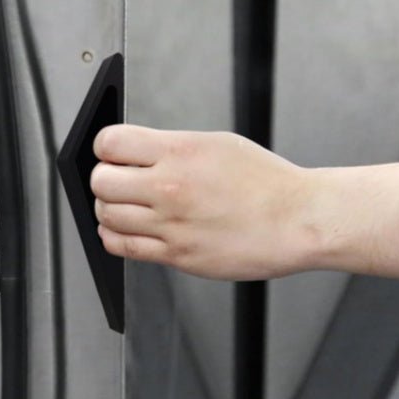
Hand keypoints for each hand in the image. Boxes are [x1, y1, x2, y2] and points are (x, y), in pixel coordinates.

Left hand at [91, 125, 320, 280]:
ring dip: (109, 209)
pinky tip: (125, 230)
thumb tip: (134, 150)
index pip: (110, 143)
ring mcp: (172, 225)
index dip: (106, 147)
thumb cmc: (265, 182)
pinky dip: (114, 237)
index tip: (112, 153)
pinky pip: (123, 247)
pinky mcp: (178, 255)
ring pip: (107, 216)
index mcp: (180, 152)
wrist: (297, 220)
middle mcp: (170, 188)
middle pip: (101, 182)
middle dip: (104, 179)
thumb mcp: (216, 144)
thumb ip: (170, 147)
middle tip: (117, 181)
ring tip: (125, 206)